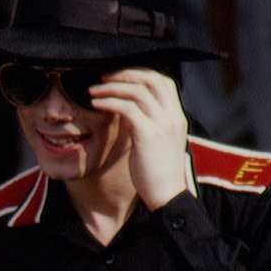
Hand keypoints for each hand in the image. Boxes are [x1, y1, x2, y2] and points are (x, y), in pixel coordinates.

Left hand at [89, 68, 188, 209]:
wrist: (166, 196)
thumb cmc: (157, 172)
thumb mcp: (156, 141)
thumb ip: (147, 122)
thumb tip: (127, 108)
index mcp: (177, 116)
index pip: (163, 81)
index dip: (140, 73)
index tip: (119, 77)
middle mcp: (172, 116)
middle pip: (151, 79)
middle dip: (125, 73)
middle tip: (103, 77)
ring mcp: (162, 124)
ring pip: (137, 90)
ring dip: (111, 87)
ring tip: (93, 91)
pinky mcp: (147, 134)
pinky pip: (126, 108)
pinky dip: (109, 102)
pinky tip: (95, 105)